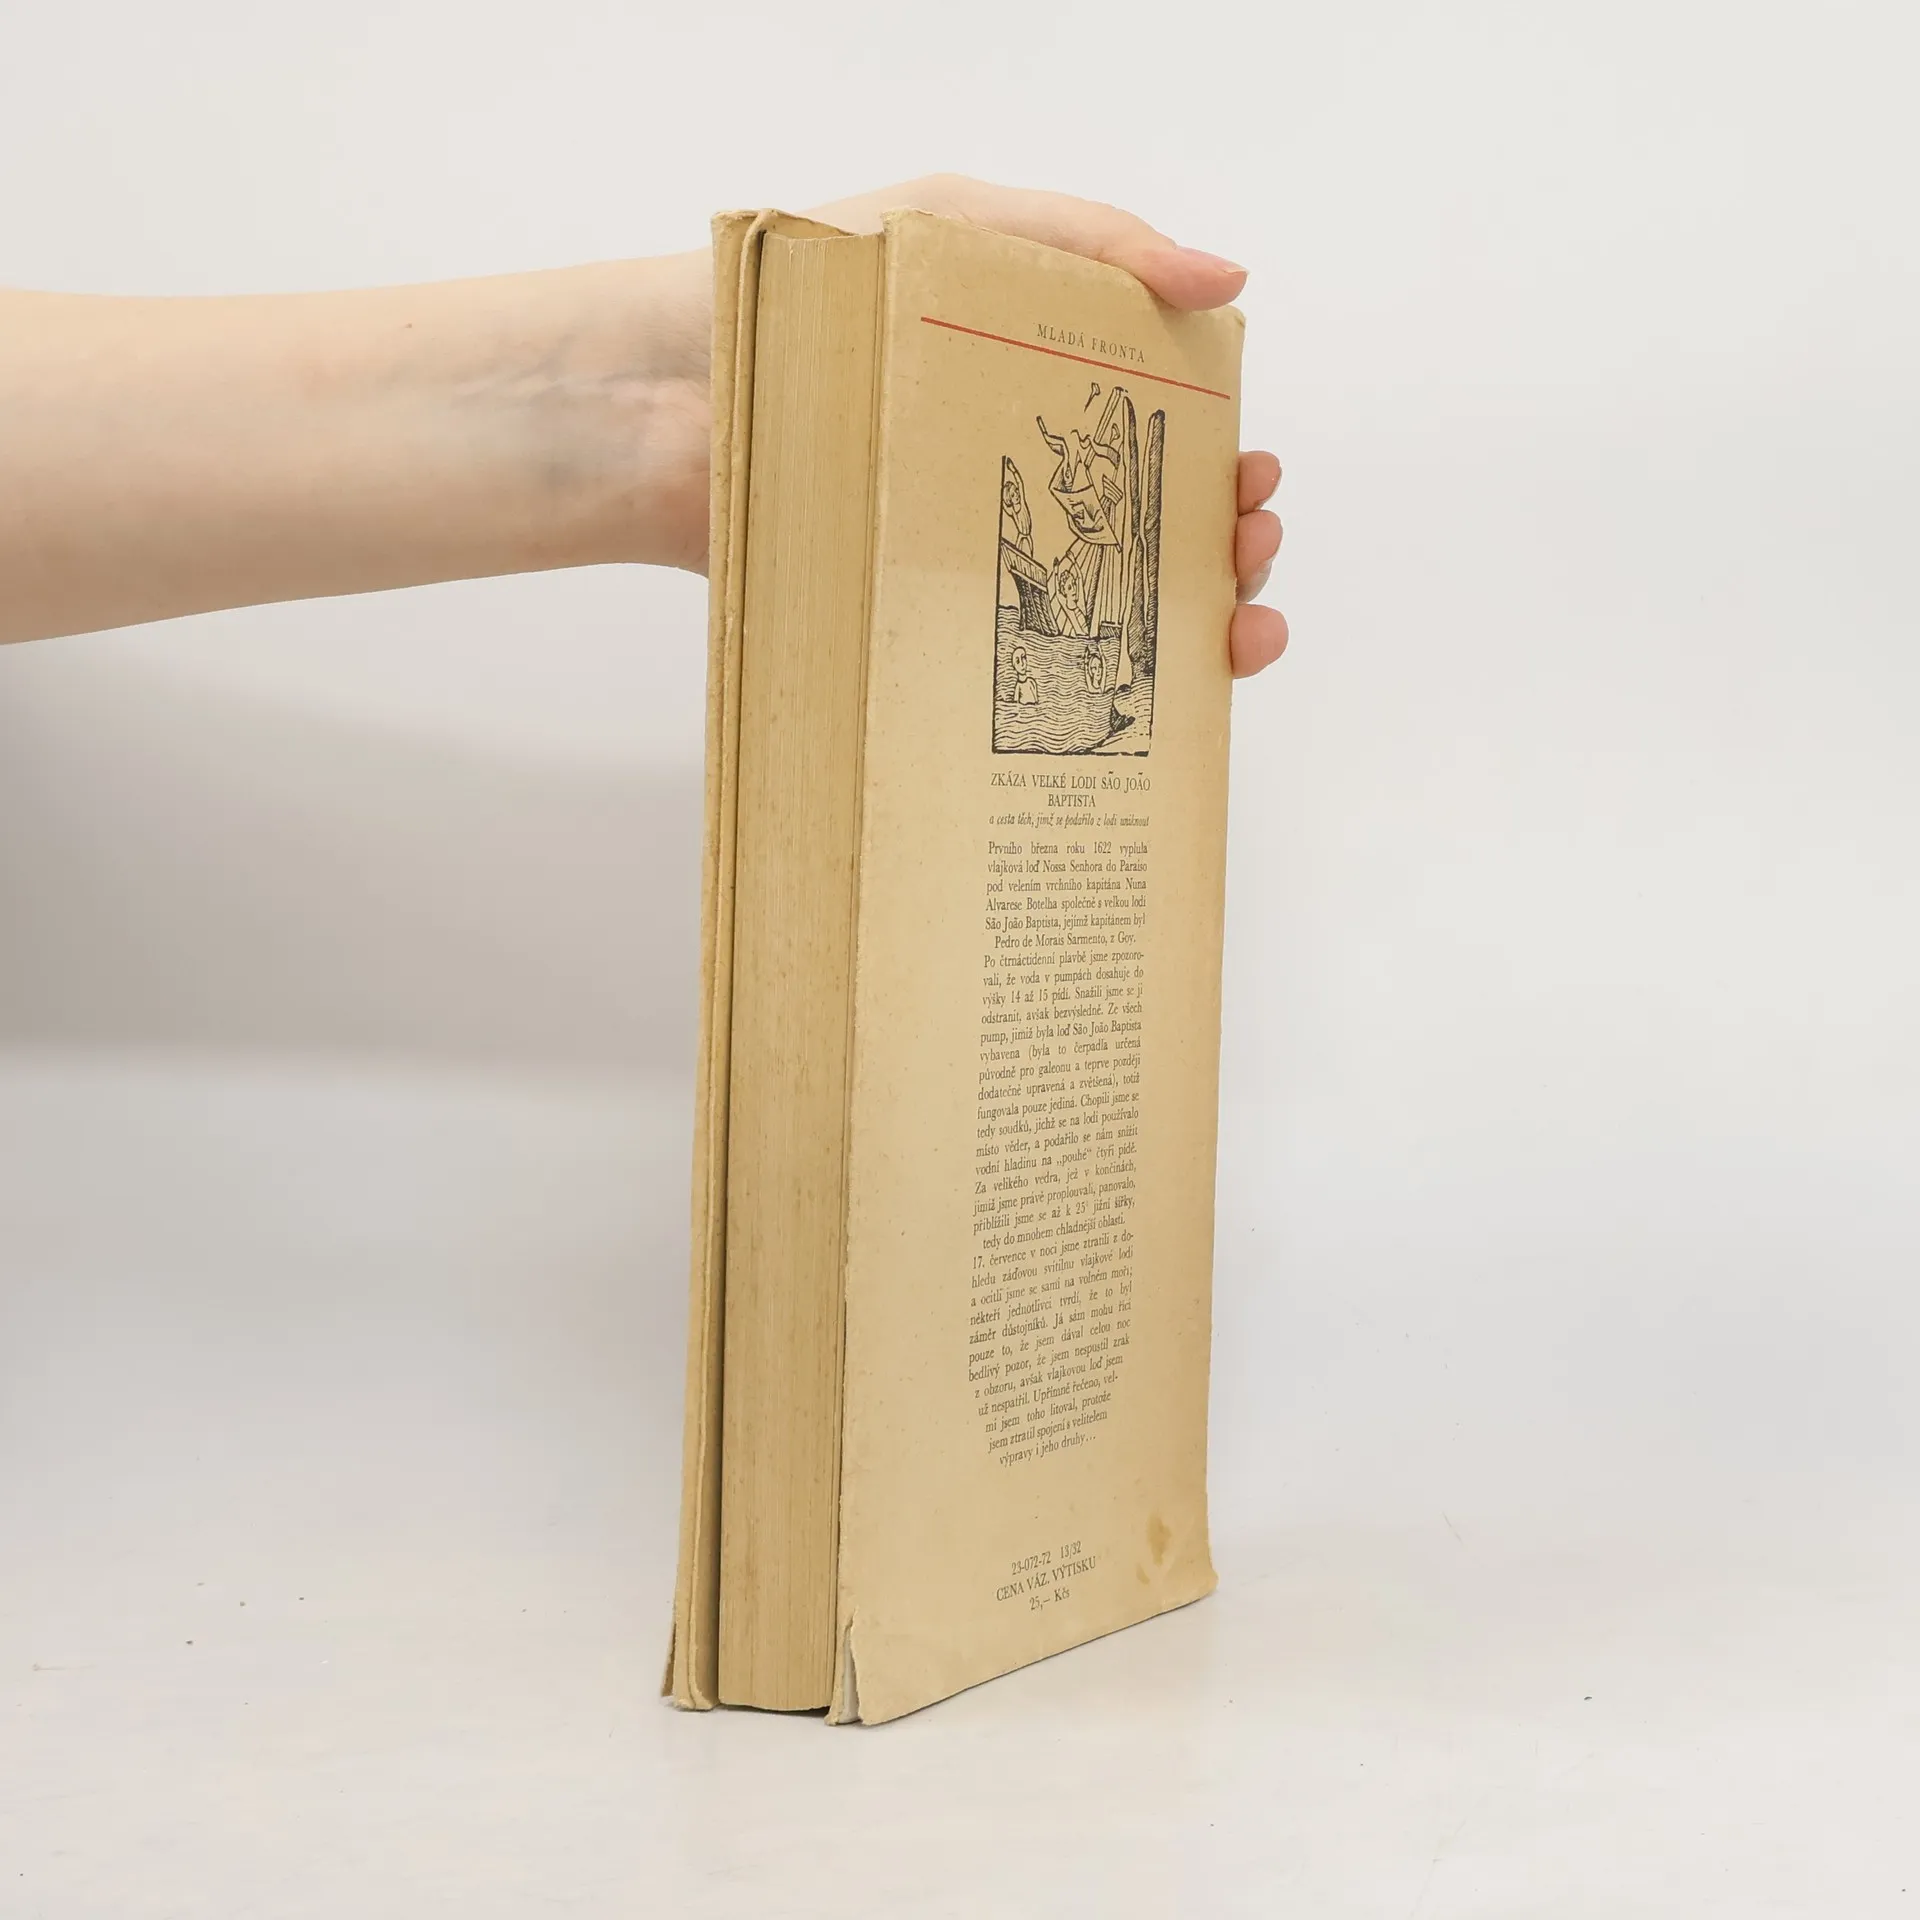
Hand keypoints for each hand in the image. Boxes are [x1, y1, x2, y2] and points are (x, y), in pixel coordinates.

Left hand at [811, 176, 1287, 677]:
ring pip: (1104, 617)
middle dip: (1226, 555)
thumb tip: (1229, 277)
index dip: (1222, 468)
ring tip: (1230, 636)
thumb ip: (1095, 244)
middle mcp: (1010, 483)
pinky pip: (1013, 674)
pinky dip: (1088, 696)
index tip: (1252, 481)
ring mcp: (967, 564)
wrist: (663, 405)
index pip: (1159, 443)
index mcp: (1033, 392)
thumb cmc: (803, 295)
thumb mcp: (960, 225)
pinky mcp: (916, 628)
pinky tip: (1140, 704)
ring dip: (1190, 633)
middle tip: (1245, 553)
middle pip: (1150, 537)